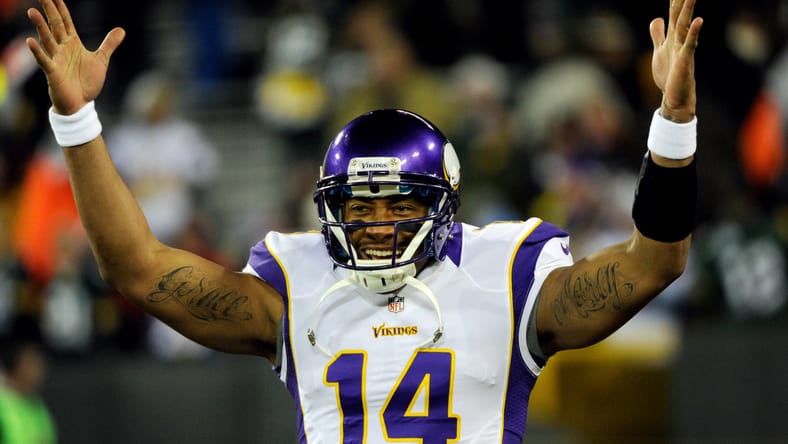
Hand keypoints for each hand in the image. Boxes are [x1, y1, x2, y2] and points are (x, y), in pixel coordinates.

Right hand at [26, 0, 124, 114]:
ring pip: (47, 40)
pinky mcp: (53, 72)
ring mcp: (56, 59)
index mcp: (72, 44)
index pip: (65, 22)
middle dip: (49, 11)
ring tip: (32, 12)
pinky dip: (38, 51)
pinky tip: (30, 41)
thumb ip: (109, 44)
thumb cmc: (87, 82)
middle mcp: (62, 49)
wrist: (81, 104)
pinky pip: (44, 60)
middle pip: (55, 26)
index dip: (61, 9)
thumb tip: (121, 30)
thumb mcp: (101, 60)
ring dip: (40, 26)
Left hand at [650, 0, 702, 122]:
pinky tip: (698, 20)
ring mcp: (683, 50)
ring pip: (685, 26)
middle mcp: (679, 40)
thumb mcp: (659, 51)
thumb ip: (658, 35)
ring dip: (688, 11)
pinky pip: (690, 44)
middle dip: (682, 2)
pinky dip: (693, 32)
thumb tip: (657, 19)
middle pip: (679, 16)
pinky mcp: (685, 61)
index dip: (674, 1)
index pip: (672, 14)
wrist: (675, 97)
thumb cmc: (669, 75)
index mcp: (672, 37)